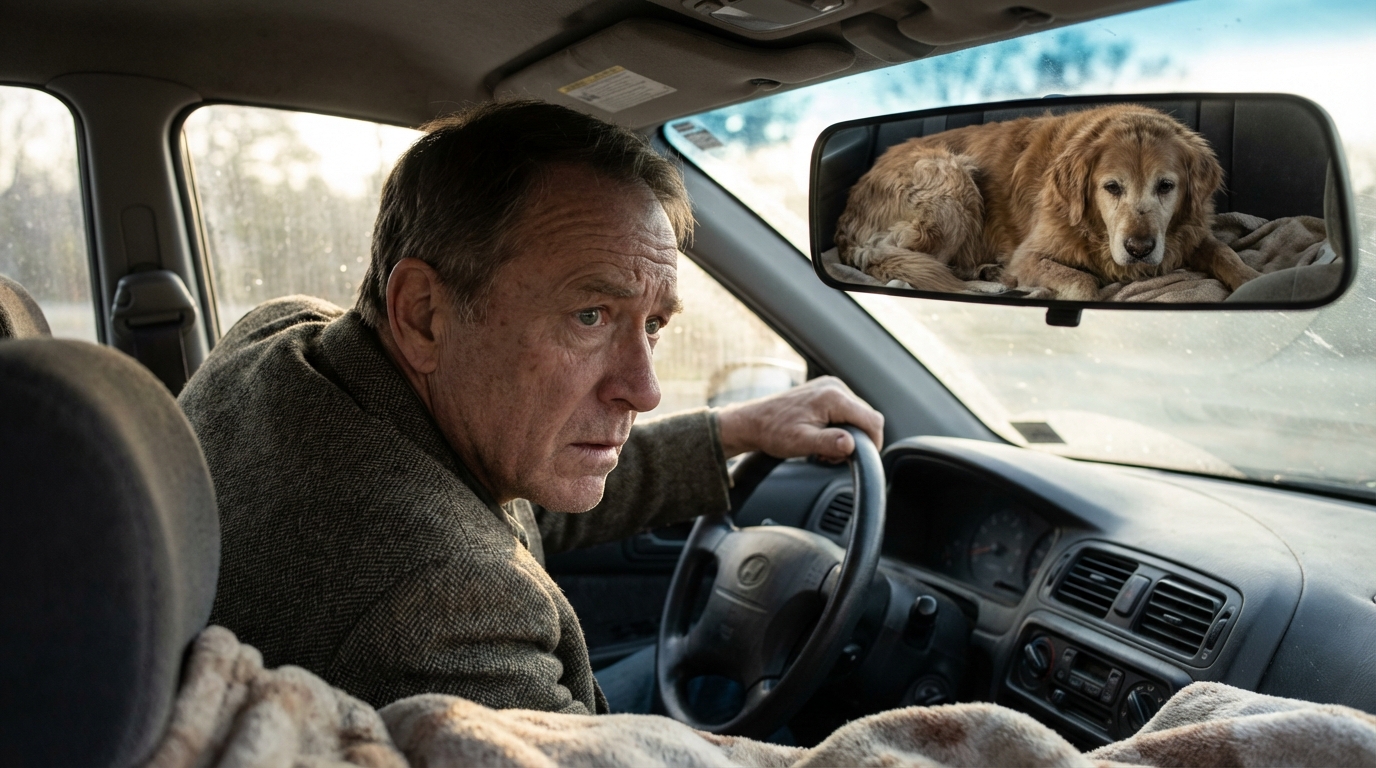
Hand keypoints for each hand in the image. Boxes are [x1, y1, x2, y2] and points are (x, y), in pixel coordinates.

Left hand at [715, 376, 884, 461]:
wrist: (752, 421)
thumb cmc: (773, 432)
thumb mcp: (801, 443)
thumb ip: (829, 443)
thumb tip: (850, 445)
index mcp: (833, 397)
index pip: (872, 420)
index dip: (873, 442)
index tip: (864, 458)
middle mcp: (835, 386)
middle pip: (866, 417)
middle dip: (857, 440)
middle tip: (832, 455)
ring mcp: (830, 386)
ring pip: (856, 414)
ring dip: (847, 434)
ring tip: (823, 446)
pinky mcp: (825, 391)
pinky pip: (845, 410)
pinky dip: (840, 426)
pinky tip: (822, 436)